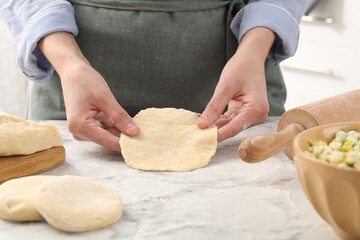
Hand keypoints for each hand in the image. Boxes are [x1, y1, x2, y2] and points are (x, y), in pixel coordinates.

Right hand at [61, 63, 138, 150]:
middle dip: (126, 137)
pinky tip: (126, 122)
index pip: (109, 142)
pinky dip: (116, 126)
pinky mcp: (88, 127)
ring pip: (109, 136)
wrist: (73, 73)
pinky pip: (106, 130)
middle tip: (145, 133)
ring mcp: (83, 131)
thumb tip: (134, 132)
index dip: (127, 143)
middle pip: (109, 140)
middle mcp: (80, 132)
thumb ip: (119, 116)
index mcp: (80, 126)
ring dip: (122, 131)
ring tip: (137, 125)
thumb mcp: (104, 97)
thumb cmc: (85, 81)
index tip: (144, 142)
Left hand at [198, 27, 275, 141]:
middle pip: (232, 128)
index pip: (234, 128)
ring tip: (197, 127)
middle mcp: (257, 115)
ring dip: (215, 125)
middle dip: (214, 130)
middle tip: (195, 134)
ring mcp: (253, 115)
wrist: (250, 58)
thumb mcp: (225, 86)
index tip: (201, 140)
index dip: (217, 135)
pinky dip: (218, 120)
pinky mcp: (246, 113)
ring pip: (230, 125)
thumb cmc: (241, 68)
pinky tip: (205, 119)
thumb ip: (214, 107)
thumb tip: (202, 125)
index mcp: (256, 109)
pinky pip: (230, 120)